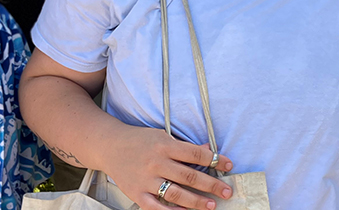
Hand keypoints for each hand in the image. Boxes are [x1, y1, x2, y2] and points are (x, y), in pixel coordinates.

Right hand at [100, 126, 234, 209]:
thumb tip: (209, 150)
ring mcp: (146, 179)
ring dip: (195, 201)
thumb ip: (185, 146)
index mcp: (164, 145)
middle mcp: (156, 162)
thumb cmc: (140, 140)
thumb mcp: (162, 136)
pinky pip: (156, 207)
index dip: (215, 160)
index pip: (195, 154)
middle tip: (227, 192)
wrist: (109, 146)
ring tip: (211, 205)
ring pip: (175, 193)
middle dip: (211, 185)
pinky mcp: (137, 193)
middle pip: (189, 176)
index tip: (229, 166)